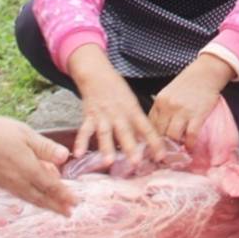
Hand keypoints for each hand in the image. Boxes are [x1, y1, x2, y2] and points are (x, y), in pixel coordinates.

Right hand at [0, 116, 76, 215]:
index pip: (51, 186)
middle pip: (42, 198)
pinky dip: (31, 198)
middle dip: (57, 205)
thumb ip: (45, 147)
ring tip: (56, 208)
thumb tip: (65, 157)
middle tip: (69, 212)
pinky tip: (35, 195)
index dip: (65, 195)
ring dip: (45, 204)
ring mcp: (7, 184)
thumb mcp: (25, 133)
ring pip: (30, 198)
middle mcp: (18, 181)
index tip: (76, 201)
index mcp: (27, 169)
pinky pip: (20, 194)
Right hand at [70, 50, 162, 164]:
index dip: (155, 142)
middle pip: (126, 132)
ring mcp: (103, 116)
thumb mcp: (133, 103)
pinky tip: (77, 154)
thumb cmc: (118, 91)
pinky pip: (84, 131)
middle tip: (135, 163)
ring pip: (105, 133)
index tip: (161, 157)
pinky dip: (80, 142)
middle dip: (130, 148)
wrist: (98, 75)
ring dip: (106, 147)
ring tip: (108, 161)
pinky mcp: (89, 117)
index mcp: (133, 111)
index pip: (147, 128)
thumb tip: (148, 144)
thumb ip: (138, 123)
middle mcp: (119, 114)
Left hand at [149, 54, 233, 148]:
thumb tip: (157, 130)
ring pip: (173, 137)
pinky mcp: (197, 115)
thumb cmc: (187, 84)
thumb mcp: (168, 94)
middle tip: (166, 153)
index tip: (155, 147)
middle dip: (162, 145)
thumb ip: (162, 109)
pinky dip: (189, 144)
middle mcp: (168, 107)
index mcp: (159, 102)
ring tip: (178, 150)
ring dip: (176, 146)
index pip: (150, 126)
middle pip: (160, 133)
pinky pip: (190, 136)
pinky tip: (190, 147)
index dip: (152, 139)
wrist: (206, 73)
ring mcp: (183, 111)